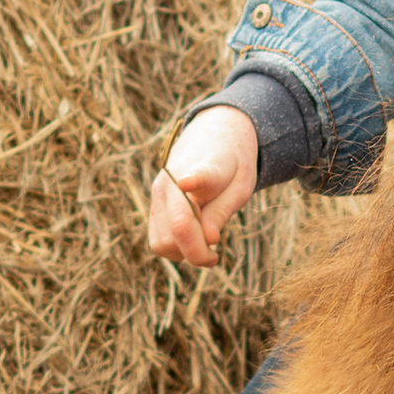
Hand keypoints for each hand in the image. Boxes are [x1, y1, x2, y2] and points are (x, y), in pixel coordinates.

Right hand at [148, 106, 259, 267]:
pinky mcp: (153, 207)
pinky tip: (193, 240)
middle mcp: (169, 183)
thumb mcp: (240, 186)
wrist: (212, 139)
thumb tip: (210, 239)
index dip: (192, 181)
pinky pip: (158, 240)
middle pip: (175, 232)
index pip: (194, 179)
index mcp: (199, 170)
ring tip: (206, 246)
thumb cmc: (232, 166)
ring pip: (161, 243)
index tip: (187, 181)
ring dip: (184, 253)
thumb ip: (223, 210)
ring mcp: (156, 195)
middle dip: (197, 253)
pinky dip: (175, 249)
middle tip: (216, 254)